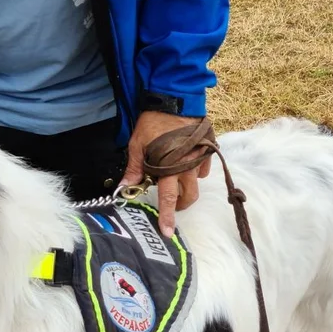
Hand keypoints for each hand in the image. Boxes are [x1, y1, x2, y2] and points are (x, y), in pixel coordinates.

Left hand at [124, 109, 210, 235]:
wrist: (174, 100)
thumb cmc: (153, 122)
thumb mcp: (137, 145)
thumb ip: (134, 168)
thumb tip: (124, 188)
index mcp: (170, 167)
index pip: (169, 198)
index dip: (168, 216)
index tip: (168, 232)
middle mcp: (188, 166)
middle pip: (189, 196)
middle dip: (181, 205)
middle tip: (171, 204)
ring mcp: (200, 158)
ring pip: (198, 182)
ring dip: (188, 186)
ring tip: (176, 180)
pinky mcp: (208, 148)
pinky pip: (204, 167)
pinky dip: (196, 170)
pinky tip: (187, 163)